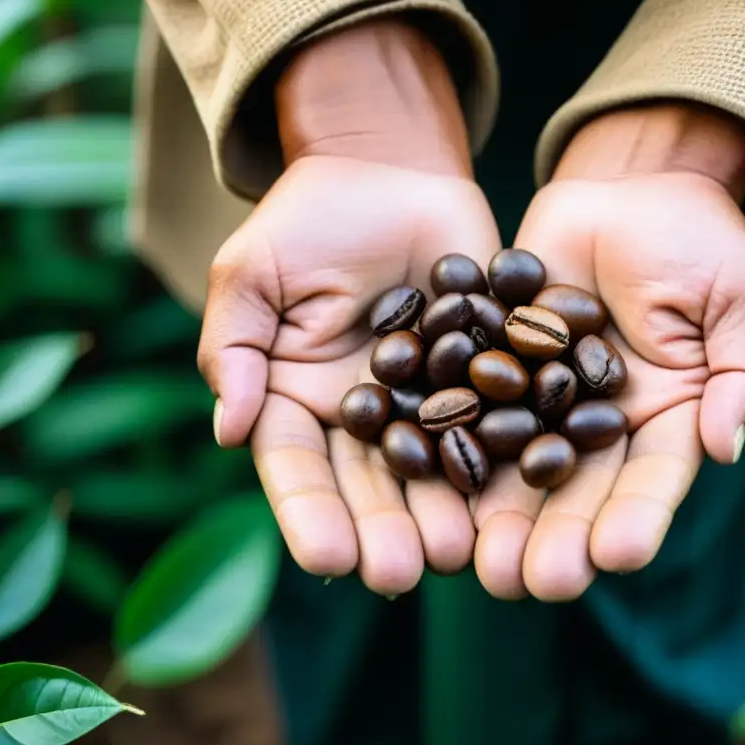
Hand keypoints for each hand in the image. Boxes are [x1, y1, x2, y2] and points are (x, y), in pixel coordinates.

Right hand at [197, 20, 500, 595]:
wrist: (388, 171)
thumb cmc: (308, 219)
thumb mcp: (253, 276)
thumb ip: (236, 349)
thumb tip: (229, 430)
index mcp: (302, 402)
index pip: (299, 468)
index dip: (310, 514)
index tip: (325, 557)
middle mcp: (368, 415)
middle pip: (371, 484)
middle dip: (383, 530)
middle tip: (400, 573)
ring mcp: (430, 398)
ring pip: (436, 465)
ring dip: (444, 511)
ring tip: (459, 551)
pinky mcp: (485, 371)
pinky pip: (496, 414)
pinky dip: (505, 452)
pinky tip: (516, 490)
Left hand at [473, 104, 744, 600]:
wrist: (632, 188)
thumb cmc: (702, 241)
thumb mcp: (739, 301)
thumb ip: (740, 374)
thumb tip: (724, 447)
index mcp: (666, 418)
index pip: (652, 478)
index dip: (637, 517)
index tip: (618, 555)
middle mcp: (599, 422)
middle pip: (578, 489)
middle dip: (558, 537)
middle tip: (533, 583)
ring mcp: (543, 396)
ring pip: (518, 464)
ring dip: (500, 515)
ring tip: (481, 563)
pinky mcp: (496, 362)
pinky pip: (472, 404)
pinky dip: (452, 442)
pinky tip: (432, 485)